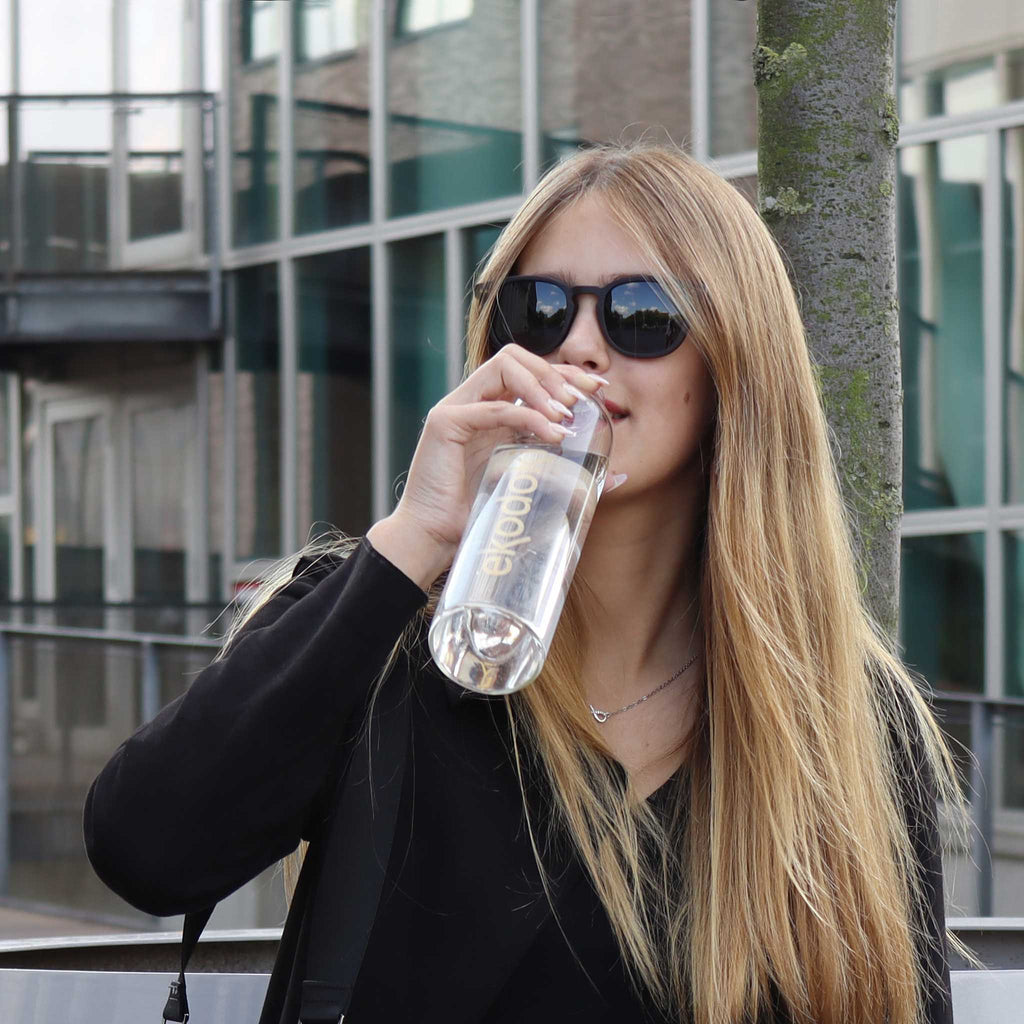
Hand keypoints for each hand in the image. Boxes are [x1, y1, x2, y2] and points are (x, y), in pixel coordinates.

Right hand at [367, 346, 606, 587]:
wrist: (433, 540)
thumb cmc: (478, 517)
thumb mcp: (532, 485)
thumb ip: (568, 472)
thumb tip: (618, 475)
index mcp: (491, 411)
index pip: (528, 372)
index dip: (564, 374)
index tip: (597, 389)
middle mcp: (472, 402)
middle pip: (517, 358)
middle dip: (556, 372)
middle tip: (583, 398)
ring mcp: (456, 408)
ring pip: (504, 367)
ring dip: (543, 386)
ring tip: (567, 414)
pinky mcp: (445, 423)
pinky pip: (494, 407)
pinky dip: (528, 416)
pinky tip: (552, 434)